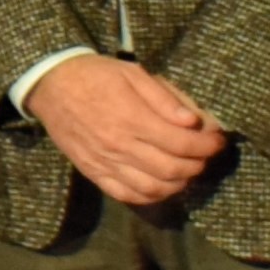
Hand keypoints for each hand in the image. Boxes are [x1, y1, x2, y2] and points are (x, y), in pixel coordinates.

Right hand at [27, 55, 227, 206]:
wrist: (51, 85)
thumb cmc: (97, 75)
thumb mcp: (133, 73)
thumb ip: (164, 98)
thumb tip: (193, 121)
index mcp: (132, 118)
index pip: (182, 144)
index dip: (207, 145)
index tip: (218, 140)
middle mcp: (120, 146)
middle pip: (173, 169)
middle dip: (198, 164)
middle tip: (205, 154)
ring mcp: (105, 163)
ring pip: (153, 188)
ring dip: (179, 183)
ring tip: (187, 170)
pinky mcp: (94, 173)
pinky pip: (127, 195)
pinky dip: (151, 196)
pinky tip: (161, 185)